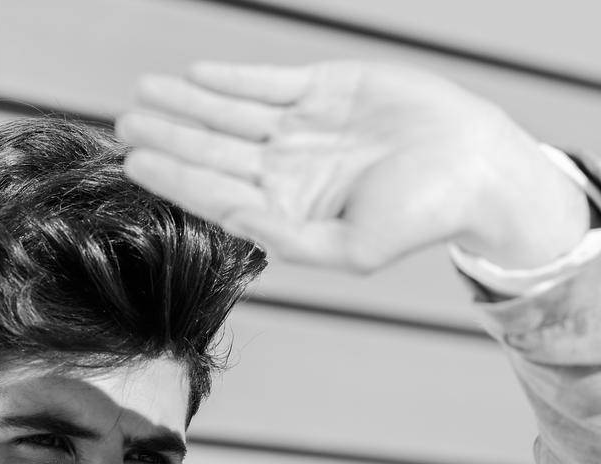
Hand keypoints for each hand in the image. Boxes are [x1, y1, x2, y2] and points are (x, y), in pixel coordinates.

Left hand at [114, 59, 589, 274]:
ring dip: (187, 104)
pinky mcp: (325, 89)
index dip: (174, 178)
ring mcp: (304, 128)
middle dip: (168, 137)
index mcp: (290, 211)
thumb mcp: (353, 249)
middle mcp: (289, 170)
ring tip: (143, 95)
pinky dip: (232, 79)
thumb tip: (232, 219)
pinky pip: (268, 83)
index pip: (217, 194)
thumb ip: (288, 239)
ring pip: (231, 113)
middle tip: (122, 124)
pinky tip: (195, 76)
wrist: (478, 166)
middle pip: (213, 150)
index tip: (133, 163)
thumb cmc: (424, 217)